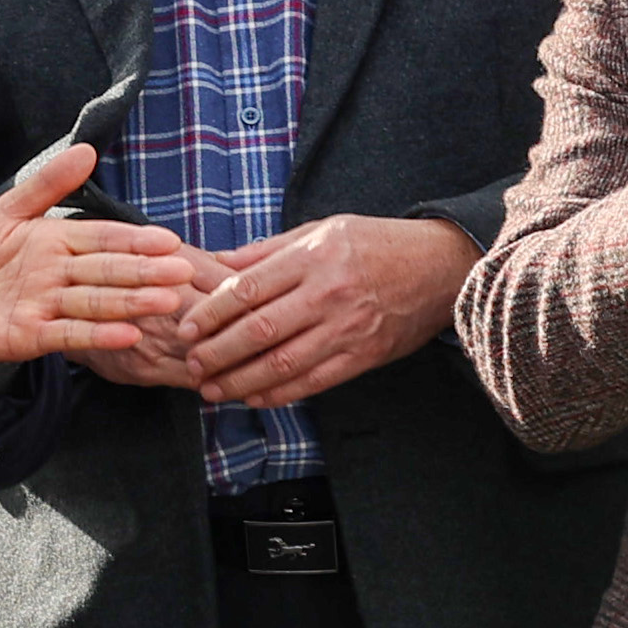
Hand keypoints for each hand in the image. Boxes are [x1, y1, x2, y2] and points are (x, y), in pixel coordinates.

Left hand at [0, 140, 203, 367]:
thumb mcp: (8, 210)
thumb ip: (47, 184)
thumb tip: (87, 149)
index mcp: (59, 242)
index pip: (104, 239)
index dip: (135, 241)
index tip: (169, 241)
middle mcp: (61, 275)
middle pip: (109, 272)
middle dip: (145, 272)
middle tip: (182, 273)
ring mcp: (49, 306)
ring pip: (97, 303)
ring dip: (132, 303)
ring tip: (166, 301)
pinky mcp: (33, 335)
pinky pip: (69, 334)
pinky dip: (98, 334)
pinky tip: (128, 334)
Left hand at [183, 213, 478, 412]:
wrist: (441, 267)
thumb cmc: (376, 243)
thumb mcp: (321, 229)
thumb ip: (267, 250)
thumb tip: (217, 263)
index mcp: (312, 257)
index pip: (247, 288)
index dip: (210, 313)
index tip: (186, 328)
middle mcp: (327, 294)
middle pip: (258, 331)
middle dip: (217, 353)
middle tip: (191, 364)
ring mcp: (347, 328)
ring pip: (282, 363)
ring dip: (240, 381)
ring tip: (211, 389)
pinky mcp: (364, 355)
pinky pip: (314, 382)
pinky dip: (279, 394)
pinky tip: (253, 397)